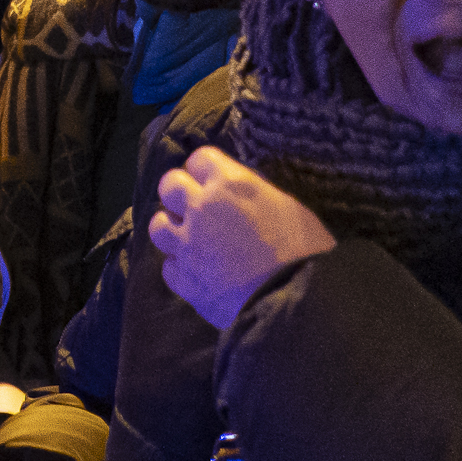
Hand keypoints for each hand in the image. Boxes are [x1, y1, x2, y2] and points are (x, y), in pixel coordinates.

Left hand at [149, 145, 333, 331]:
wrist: (295, 302)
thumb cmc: (304, 251)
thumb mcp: (287, 207)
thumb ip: (254, 192)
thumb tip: (238, 189)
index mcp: (230, 183)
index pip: (199, 158)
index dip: (205, 170)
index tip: (213, 181)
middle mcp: (201, 208)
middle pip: (169, 185)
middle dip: (180, 193)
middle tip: (196, 207)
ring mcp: (187, 244)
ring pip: (157, 225)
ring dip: (172, 229)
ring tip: (189, 239)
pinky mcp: (183, 278)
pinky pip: (169, 267)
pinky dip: (180, 268)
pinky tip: (197, 272)